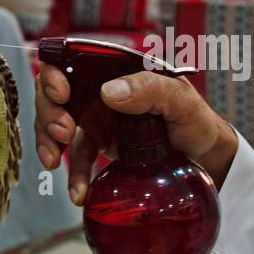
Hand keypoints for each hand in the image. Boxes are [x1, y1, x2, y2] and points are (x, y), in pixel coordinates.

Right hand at [35, 64, 238, 205]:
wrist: (206, 159)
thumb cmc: (197, 121)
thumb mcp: (181, 100)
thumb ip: (151, 88)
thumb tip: (109, 91)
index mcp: (117, 70)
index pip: (73, 60)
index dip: (56, 73)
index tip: (61, 92)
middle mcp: (102, 90)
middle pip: (55, 93)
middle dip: (48, 111)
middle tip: (63, 131)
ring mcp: (98, 119)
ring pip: (57, 124)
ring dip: (47, 141)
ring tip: (54, 161)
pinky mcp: (101, 146)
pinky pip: (77, 158)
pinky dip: (73, 176)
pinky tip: (78, 193)